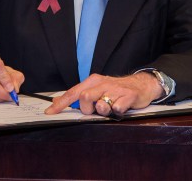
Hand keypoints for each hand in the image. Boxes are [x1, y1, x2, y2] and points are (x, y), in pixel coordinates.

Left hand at [44, 72, 162, 116]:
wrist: (141, 84)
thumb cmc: (116, 89)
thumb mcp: (97, 89)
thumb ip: (78, 95)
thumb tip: (57, 101)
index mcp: (93, 81)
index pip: (73, 92)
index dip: (61, 103)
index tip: (50, 112)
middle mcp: (103, 83)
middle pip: (85, 98)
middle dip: (87, 109)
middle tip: (96, 110)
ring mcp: (116, 89)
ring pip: (101, 104)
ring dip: (103, 111)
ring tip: (110, 108)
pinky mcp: (129, 96)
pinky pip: (118, 108)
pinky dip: (117, 112)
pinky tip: (120, 108)